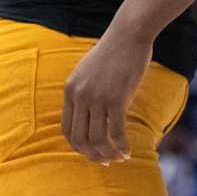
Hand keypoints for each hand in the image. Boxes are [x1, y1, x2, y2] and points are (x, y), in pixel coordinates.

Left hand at [61, 31, 150, 163]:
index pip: (67, 129)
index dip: (78, 147)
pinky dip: (122, 147)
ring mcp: (97, 98)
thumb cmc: (113, 51)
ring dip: (108, 154)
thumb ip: (84, 91)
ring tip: (119, 158)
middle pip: (80, 139)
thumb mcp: (88, 71)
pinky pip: (116, 132)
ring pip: (97, 139)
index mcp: (70, 90)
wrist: (129, 33)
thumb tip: (89, 113)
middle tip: (106, 162)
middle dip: (92, 155)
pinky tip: (129, 151)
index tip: (92, 153)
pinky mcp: (116, 99)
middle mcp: (79, 96)